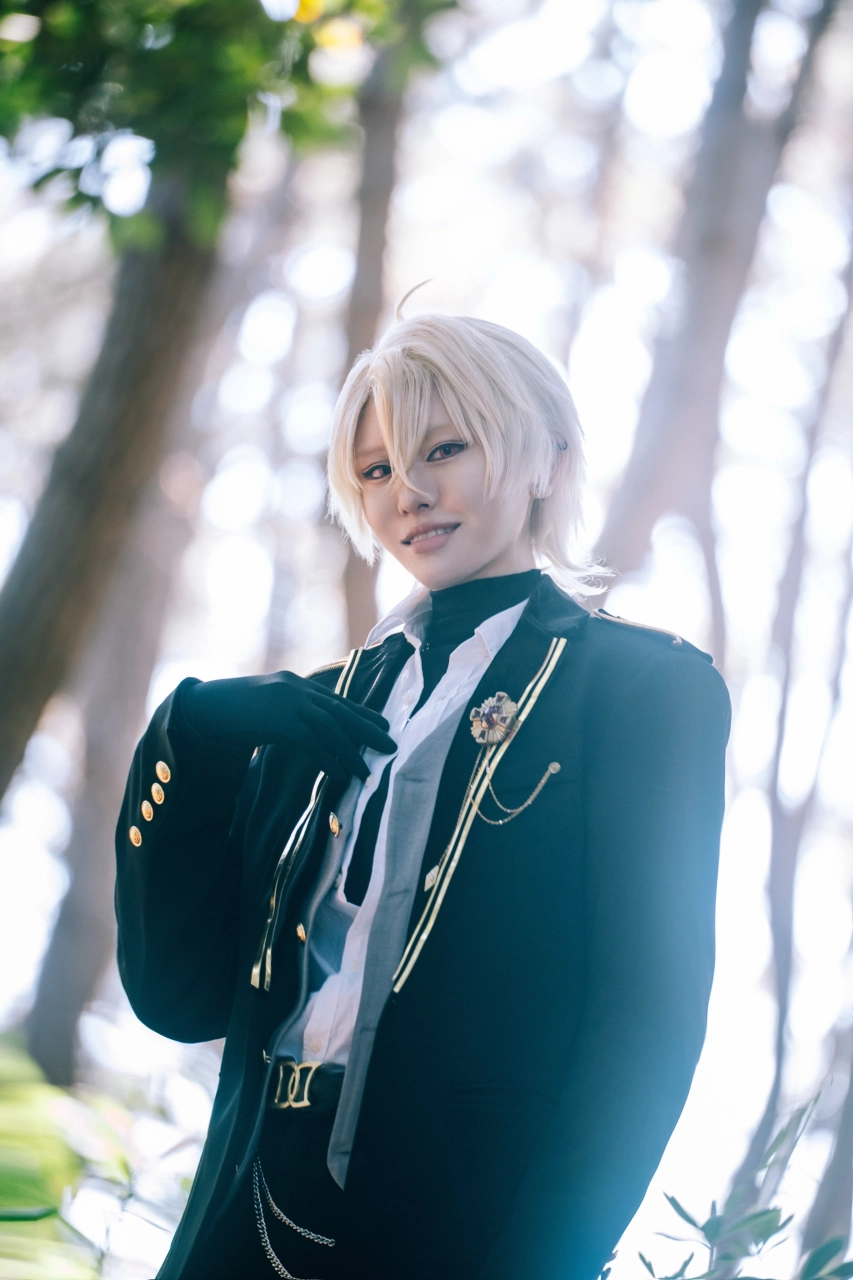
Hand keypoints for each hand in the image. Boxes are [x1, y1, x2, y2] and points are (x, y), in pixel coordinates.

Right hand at [181, 671, 395, 782]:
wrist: (200, 707)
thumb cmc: (233, 712)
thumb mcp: (267, 710)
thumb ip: (290, 718)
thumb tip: (309, 735)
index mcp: (297, 686)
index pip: (337, 701)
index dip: (362, 714)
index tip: (383, 726)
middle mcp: (297, 689)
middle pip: (341, 712)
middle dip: (367, 730)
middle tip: (391, 746)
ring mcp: (287, 701)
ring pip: (330, 727)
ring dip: (351, 751)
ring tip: (366, 771)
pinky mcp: (276, 718)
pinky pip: (308, 740)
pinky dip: (326, 758)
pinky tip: (338, 774)